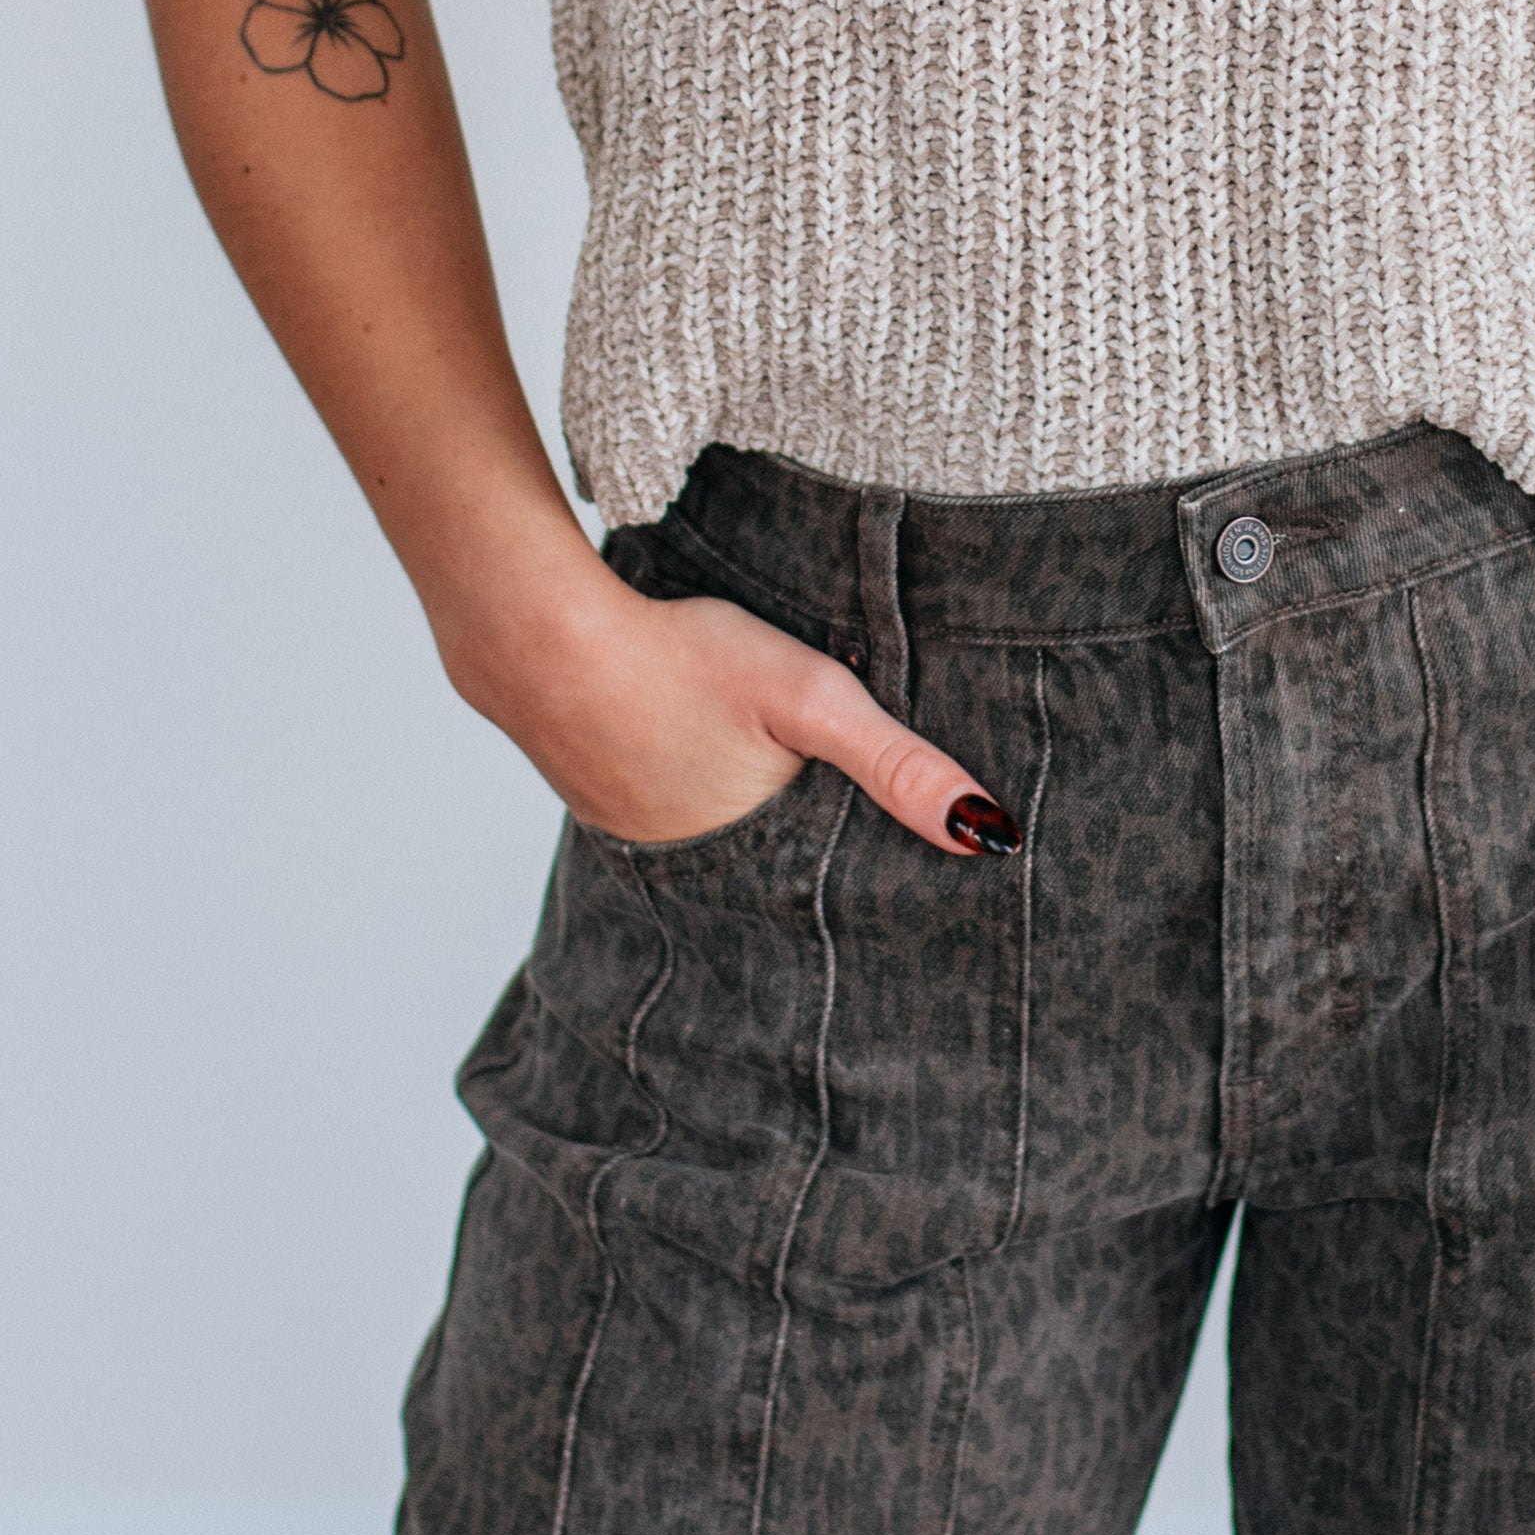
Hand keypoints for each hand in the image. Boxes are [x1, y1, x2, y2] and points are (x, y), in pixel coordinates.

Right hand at [438, 525, 1022, 859]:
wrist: (545, 640)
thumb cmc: (684, 661)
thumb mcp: (812, 699)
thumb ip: (898, 765)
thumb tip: (989, 838)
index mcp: (759, 863)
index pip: (840, 894)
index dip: (881, 879)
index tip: (934, 890)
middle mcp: (701, 875)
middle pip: (787, 874)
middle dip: (828, 861)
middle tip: (873, 843)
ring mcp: (648, 844)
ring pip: (734, 846)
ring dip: (766, 832)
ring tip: (805, 809)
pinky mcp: (612, 806)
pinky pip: (683, 818)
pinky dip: (711, 800)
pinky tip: (721, 767)